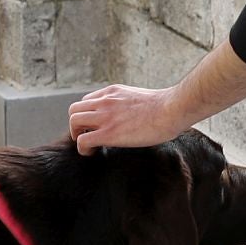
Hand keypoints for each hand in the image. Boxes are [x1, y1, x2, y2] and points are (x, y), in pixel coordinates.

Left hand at [68, 85, 186, 155]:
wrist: (172, 109)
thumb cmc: (165, 107)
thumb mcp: (139, 97)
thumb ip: (128, 103)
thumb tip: (131, 115)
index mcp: (113, 92)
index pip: (87, 101)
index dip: (88, 115)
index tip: (95, 126)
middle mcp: (105, 101)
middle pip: (74, 109)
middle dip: (77, 124)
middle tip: (87, 135)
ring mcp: (105, 116)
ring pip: (73, 122)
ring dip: (77, 135)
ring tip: (89, 145)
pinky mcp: (109, 133)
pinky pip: (82, 140)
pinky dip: (83, 148)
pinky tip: (92, 152)